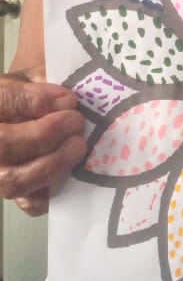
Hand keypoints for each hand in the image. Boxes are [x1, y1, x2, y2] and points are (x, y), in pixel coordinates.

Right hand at [0, 66, 86, 216]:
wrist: (19, 115)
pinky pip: (30, 203)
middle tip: (76, 122)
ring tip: (78, 146)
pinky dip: (52, 190)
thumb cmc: (27, 93)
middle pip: (2, 144)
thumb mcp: (29, 77)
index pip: (2, 101)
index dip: (35, 100)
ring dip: (52, 163)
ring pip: (13, 180)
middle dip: (44, 134)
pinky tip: (69, 171)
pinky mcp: (15, 194)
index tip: (69, 100)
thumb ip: (42, 80)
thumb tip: (65, 101)